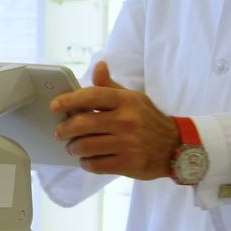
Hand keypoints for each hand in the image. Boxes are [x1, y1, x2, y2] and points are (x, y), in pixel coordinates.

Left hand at [49, 61, 179, 179]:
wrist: (176, 146)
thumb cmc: (148, 120)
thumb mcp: (133, 98)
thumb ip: (110, 86)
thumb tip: (98, 65)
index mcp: (126, 101)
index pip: (92, 96)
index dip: (69, 100)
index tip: (54, 106)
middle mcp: (126, 120)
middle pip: (82, 124)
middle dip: (64, 130)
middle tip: (59, 133)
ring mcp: (128, 143)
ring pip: (85, 146)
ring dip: (73, 148)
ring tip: (73, 147)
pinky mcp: (128, 163)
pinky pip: (95, 164)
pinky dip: (86, 163)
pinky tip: (87, 159)